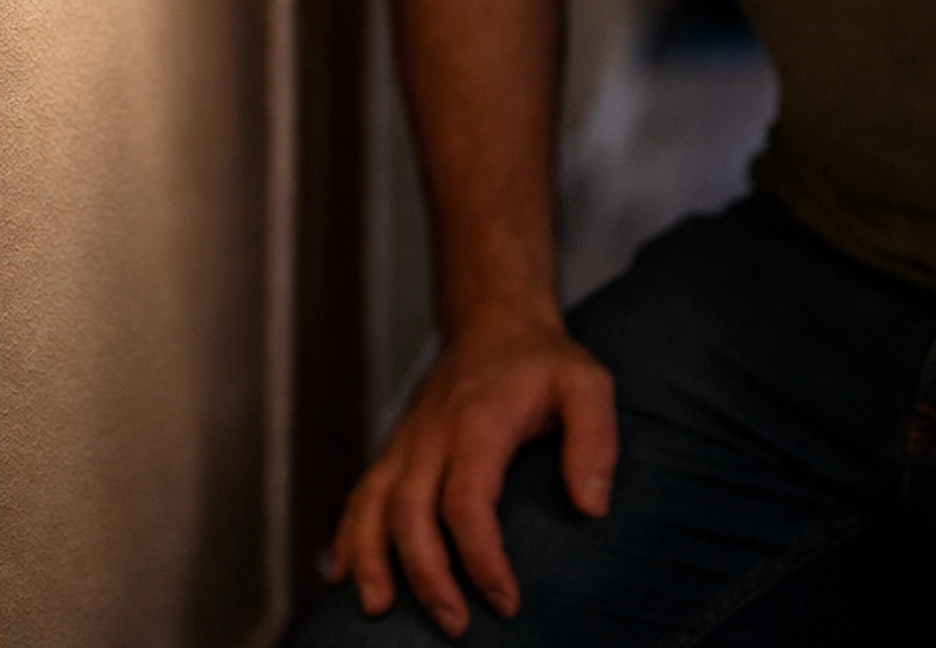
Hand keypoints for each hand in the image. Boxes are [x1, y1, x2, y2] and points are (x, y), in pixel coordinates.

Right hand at [327, 306, 616, 637]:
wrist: (493, 318)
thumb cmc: (542, 361)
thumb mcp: (586, 384)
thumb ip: (595, 440)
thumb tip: (591, 507)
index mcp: (478, 421)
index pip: (467, 501)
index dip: (482, 558)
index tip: (506, 601)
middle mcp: (432, 433)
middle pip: (411, 512)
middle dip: (427, 576)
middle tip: (454, 626)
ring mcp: (407, 440)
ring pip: (373, 504)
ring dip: (371, 559)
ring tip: (377, 610)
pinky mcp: (395, 447)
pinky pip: (362, 493)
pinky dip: (347, 535)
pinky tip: (341, 575)